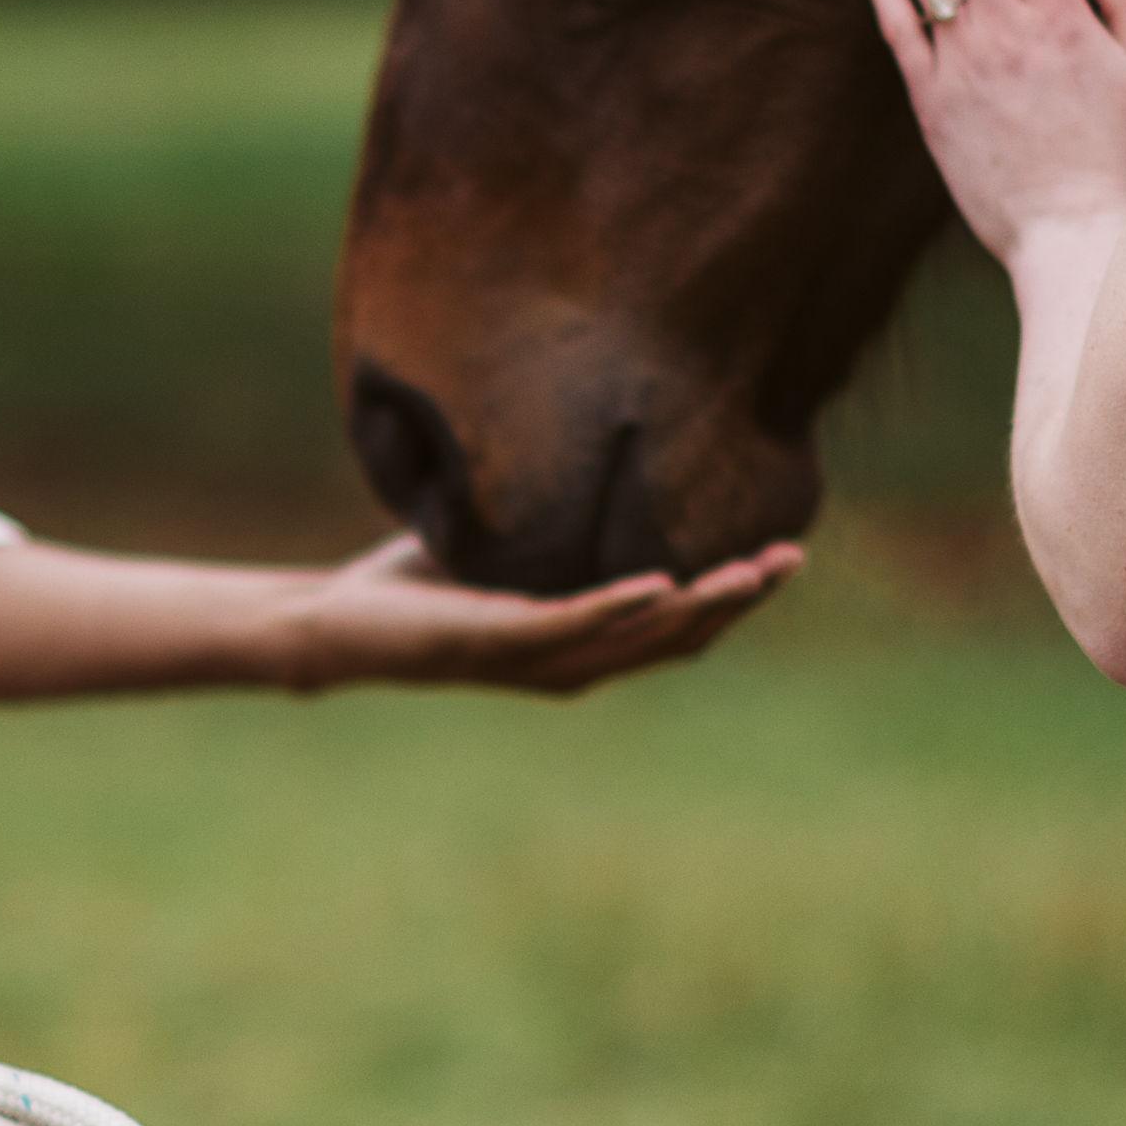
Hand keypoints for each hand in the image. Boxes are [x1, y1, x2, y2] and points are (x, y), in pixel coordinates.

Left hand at [273, 528, 801, 697]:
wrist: (337, 624)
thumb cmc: (418, 588)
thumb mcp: (503, 550)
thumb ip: (554, 530)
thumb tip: (597, 461)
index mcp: (578, 646)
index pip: (674, 629)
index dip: (731, 598)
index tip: (783, 554)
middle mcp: (567, 664)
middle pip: (673, 639)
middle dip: (735, 600)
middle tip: (788, 559)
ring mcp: (533, 660)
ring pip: (634, 640)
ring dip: (695, 607)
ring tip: (745, 572)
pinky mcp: (493, 642)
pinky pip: (566, 627)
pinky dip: (616, 608)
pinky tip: (658, 583)